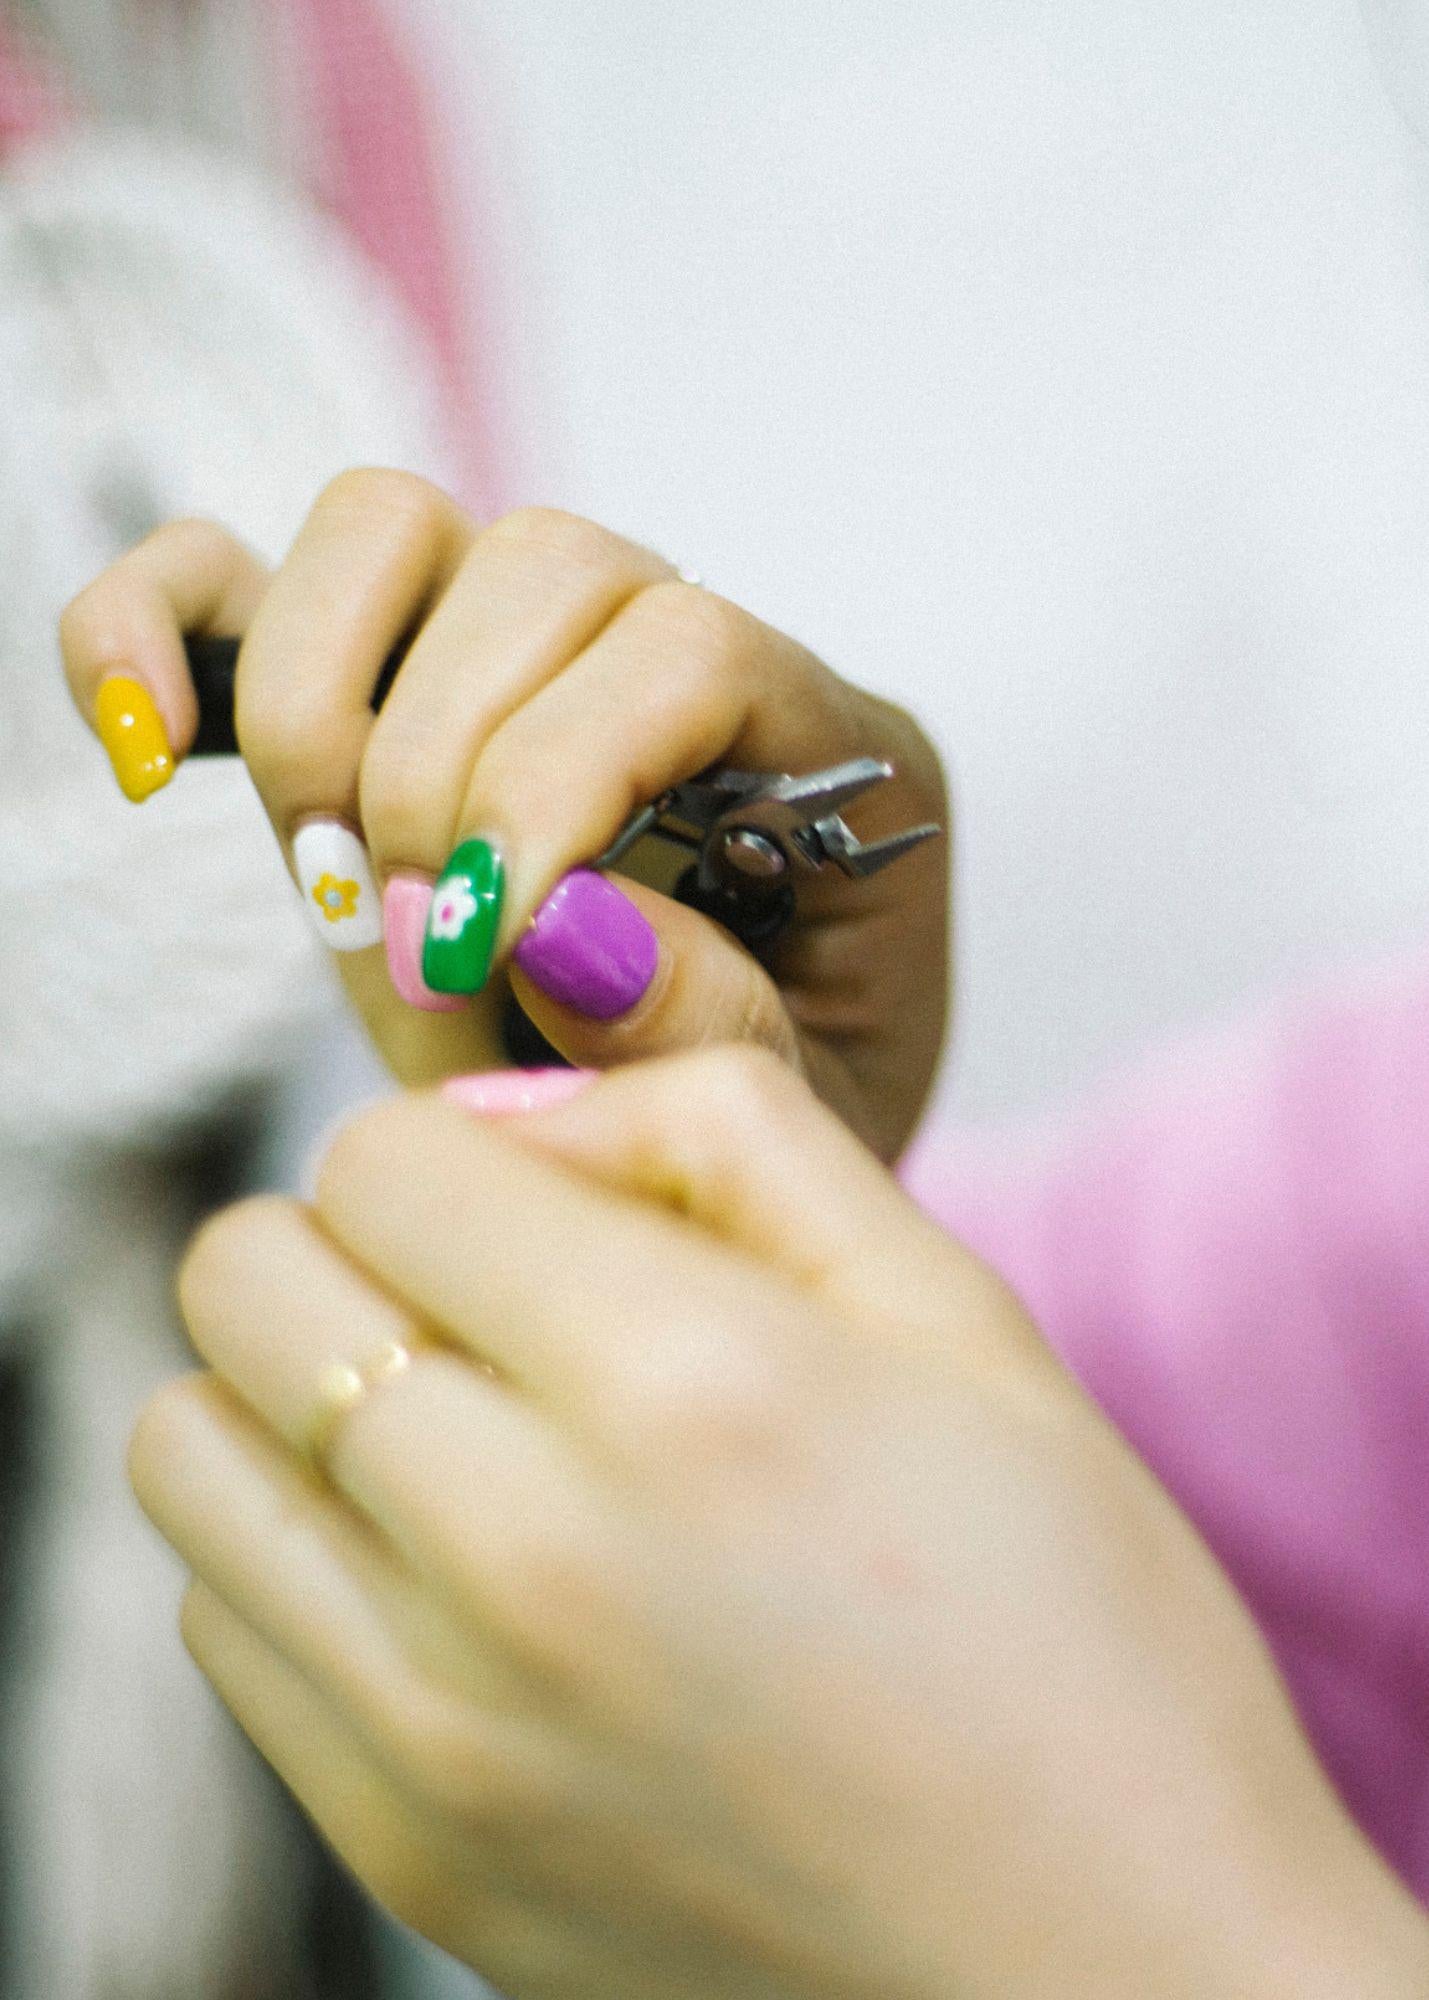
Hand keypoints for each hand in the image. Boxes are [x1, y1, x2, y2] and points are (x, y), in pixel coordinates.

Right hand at [58, 475, 948, 1158]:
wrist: (705, 1151)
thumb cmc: (768, 1114)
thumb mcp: (790, 1118)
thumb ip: (707, 1028)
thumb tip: (559, 920)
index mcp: (833, 751)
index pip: (690, 648)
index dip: (555, 779)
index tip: (482, 944)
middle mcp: (675, 653)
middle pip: (544, 563)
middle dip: (445, 774)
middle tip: (432, 956)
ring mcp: (518, 652)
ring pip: (393, 528)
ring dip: (328, 715)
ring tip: (355, 896)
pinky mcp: (378, 687)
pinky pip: (240, 577)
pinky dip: (158, 629)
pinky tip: (145, 747)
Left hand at [133, 1050, 1428, 1999]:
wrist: (1118, 1974)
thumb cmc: (1073, 1633)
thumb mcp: (958, 1312)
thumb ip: (724, 1134)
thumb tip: (508, 1114)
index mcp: (690, 1387)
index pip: (383, 1159)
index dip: (465, 1152)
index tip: (552, 1208)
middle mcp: (529, 1559)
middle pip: (244, 1276)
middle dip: (359, 1240)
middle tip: (496, 1300)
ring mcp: (443, 1732)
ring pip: (184, 1443)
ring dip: (294, 1391)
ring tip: (456, 1428)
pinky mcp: (410, 1850)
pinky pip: (226, 1617)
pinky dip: (302, 1549)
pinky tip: (455, 1570)